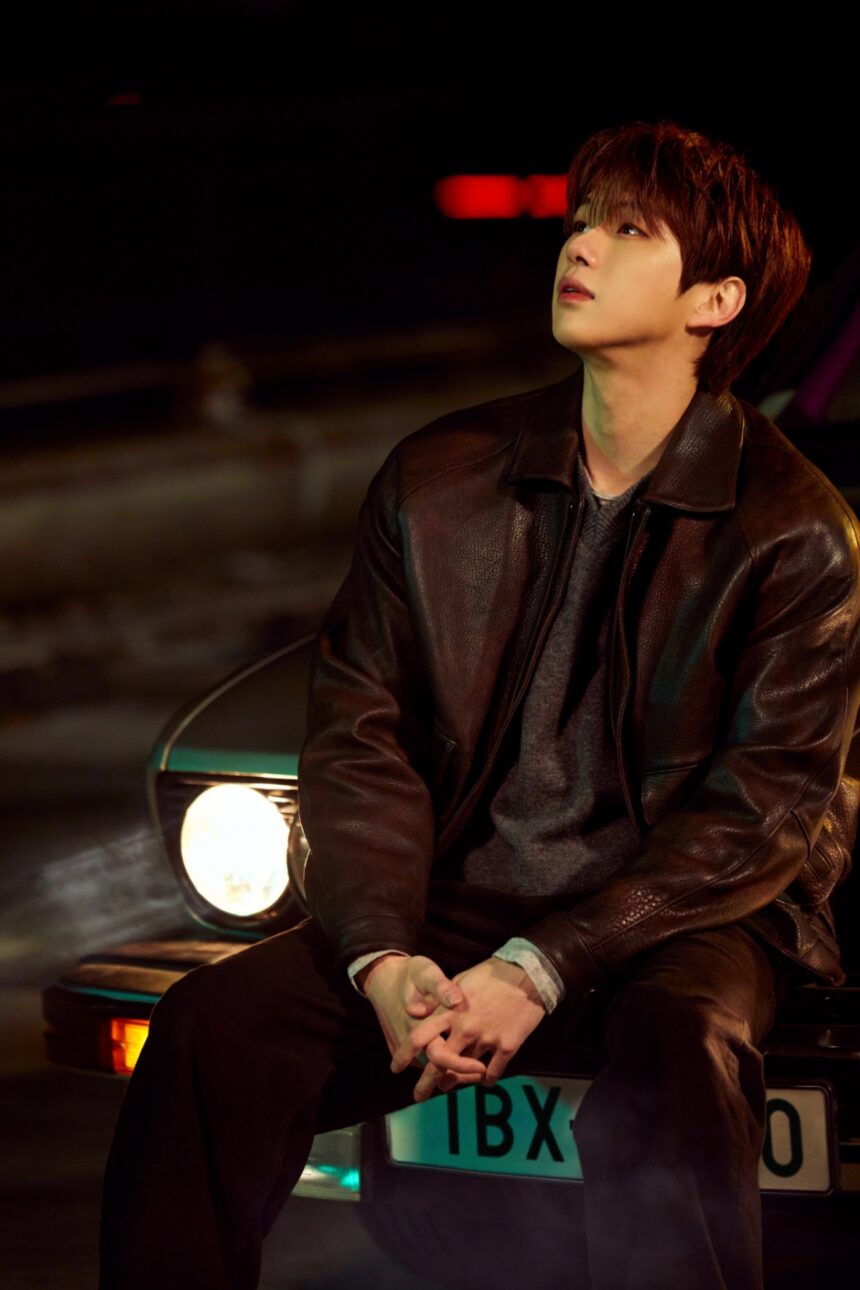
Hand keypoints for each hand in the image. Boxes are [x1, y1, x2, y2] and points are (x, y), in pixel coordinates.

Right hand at [362, 954, 487, 1082]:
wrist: (383, 979)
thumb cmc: (410, 974)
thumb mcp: (425, 973)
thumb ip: (441, 988)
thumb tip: (457, 1001)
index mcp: (417, 1026)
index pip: (440, 1058)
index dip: (461, 1066)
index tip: (482, 1068)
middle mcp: (408, 1043)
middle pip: (437, 1071)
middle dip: (462, 1076)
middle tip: (484, 1073)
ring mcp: (404, 1050)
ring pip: (431, 1070)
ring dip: (453, 1073)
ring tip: (478, 1070)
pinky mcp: (403, 1051)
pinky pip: (424, 1063)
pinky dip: (443, 1066)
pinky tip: (462, 1060)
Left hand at [390, 957, 546, 1101]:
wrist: (527, 974)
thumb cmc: (490, 976)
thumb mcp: (458, 981)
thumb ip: (435, 1000)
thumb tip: (411, 1012)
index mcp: (450, 1011)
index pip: (419, 1036)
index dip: (404, 1054)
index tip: (395, 1067)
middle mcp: (465, 1028)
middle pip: (438, 1064)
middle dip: (425, 1084)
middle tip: (418, 1095)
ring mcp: (487, 1039)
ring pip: (464, 1072)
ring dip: (455, 1082)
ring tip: (447, 1086)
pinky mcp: (507, 1046)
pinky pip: (491, 1074)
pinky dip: (485, 1080)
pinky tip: (482, 1078)